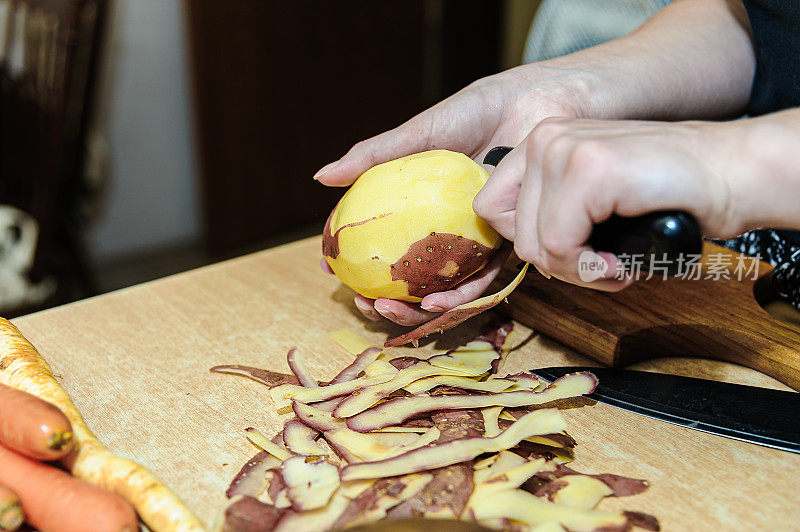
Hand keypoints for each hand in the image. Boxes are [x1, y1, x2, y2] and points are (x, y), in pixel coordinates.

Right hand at [316, 66, 586, 324]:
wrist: (535, 104)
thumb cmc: (479, 111)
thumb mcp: (420, 133)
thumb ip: (375, 156)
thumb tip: (322, 178)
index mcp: (421, 202)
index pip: (381, 238)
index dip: (355, 258)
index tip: (330, 270)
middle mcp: (446, 225)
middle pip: (409, 272)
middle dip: (383, 297)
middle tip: (363, 302)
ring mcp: (474, 238)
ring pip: (441, 285)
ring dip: (414, 307)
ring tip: (390, 309)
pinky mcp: (507, 243)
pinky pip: (482, 279)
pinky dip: (457, 296)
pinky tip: (433, 302)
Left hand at [473, 117, 748, 288]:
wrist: (732, 173)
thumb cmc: (665, 196)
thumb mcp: (589, 202)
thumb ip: (548, 215)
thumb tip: (522, 253)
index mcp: (541, 142)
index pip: (491, 210)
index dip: (531, 245)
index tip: (571, 252)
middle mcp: (545, 138)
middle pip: (513, 234)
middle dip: (559, 264)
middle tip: (601, 264)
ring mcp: (564, 149)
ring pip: (535, 245)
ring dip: (577, 271)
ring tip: (613, 263)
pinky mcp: (589, 169)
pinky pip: (560, 245)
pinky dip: (591, 269)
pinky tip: (621, 262)